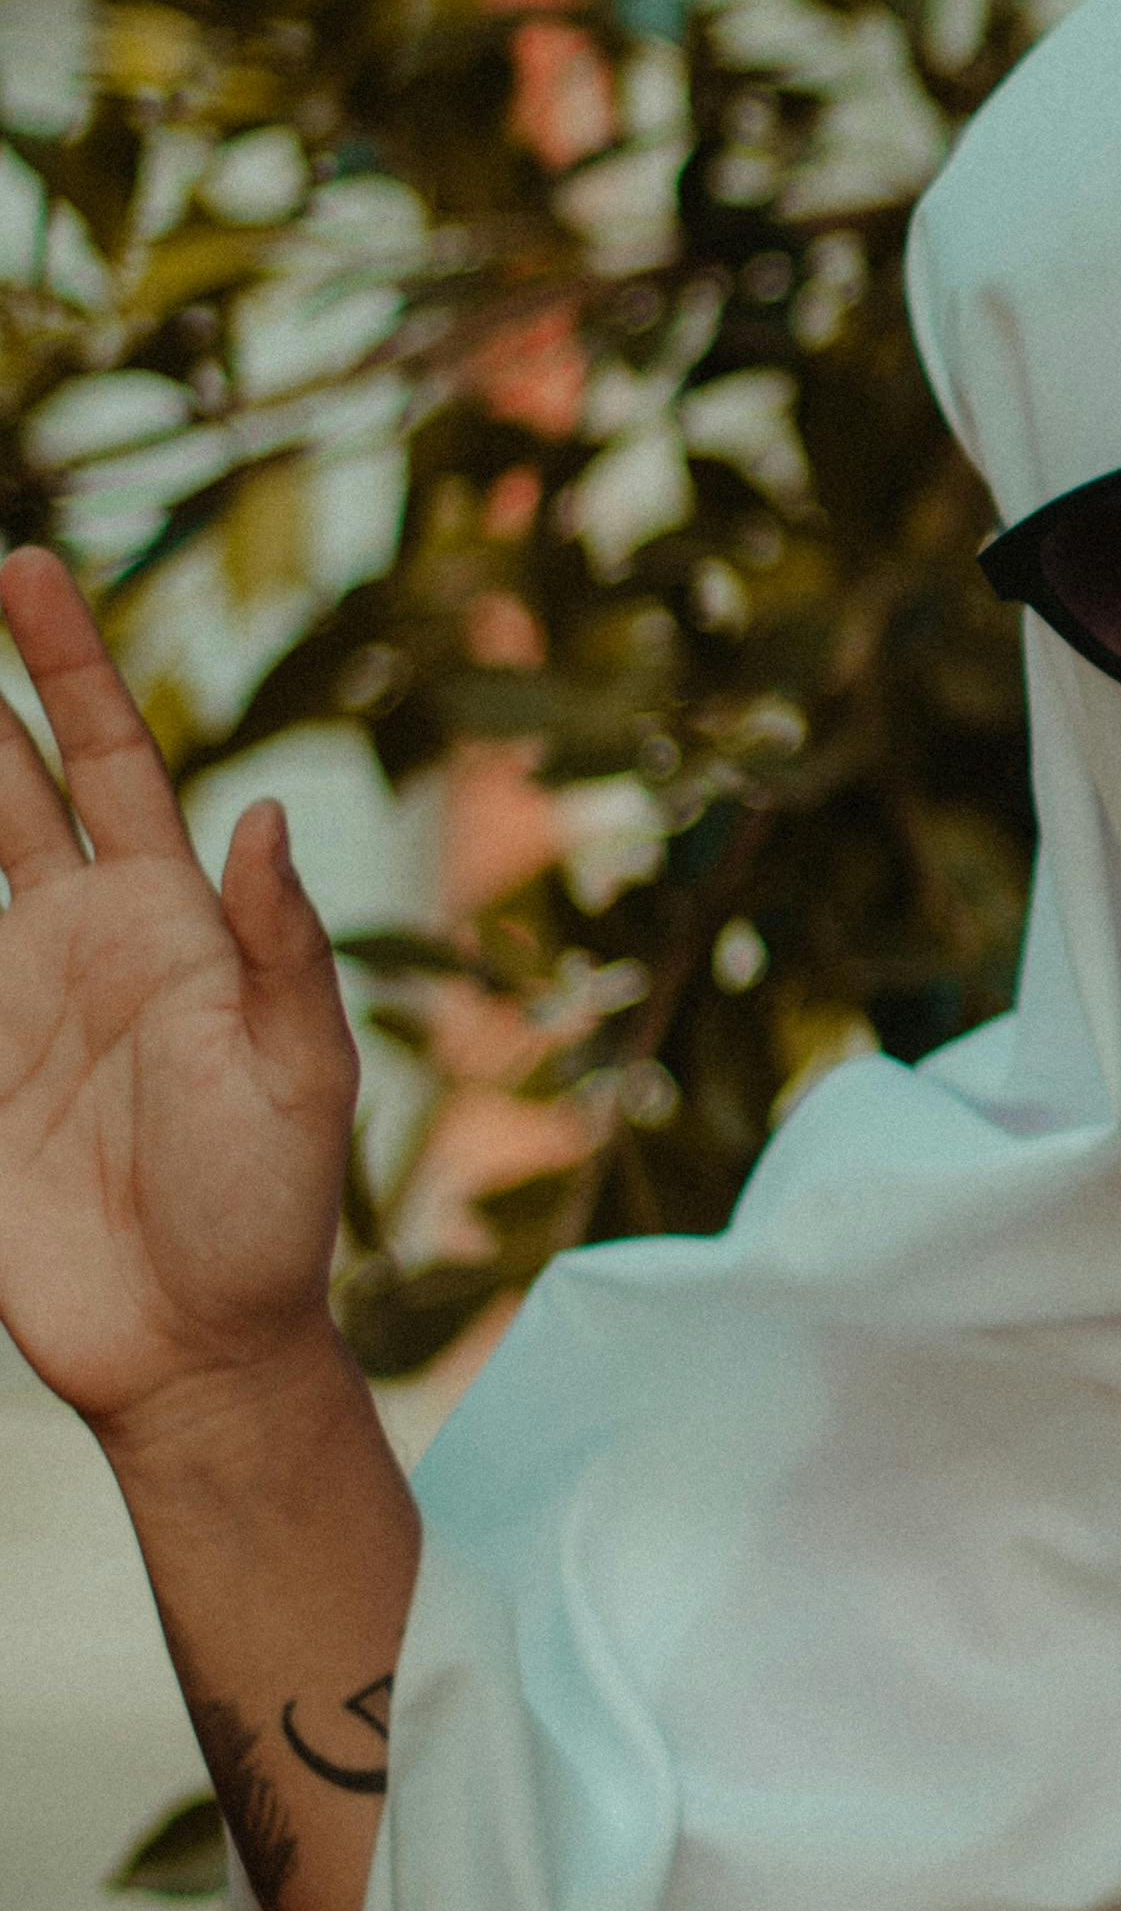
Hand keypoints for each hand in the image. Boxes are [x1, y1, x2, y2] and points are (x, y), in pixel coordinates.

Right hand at [0, 546, 356, 1437]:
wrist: (199, 1344)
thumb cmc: (273, 1206)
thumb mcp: (300, 1071)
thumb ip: (282, 945)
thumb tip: (263, 813)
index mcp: (170, 920)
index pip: (113, 761)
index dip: (70, 666)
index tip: (25, 566)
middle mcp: (83, 939)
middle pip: (9, 783)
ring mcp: (10, 1004)